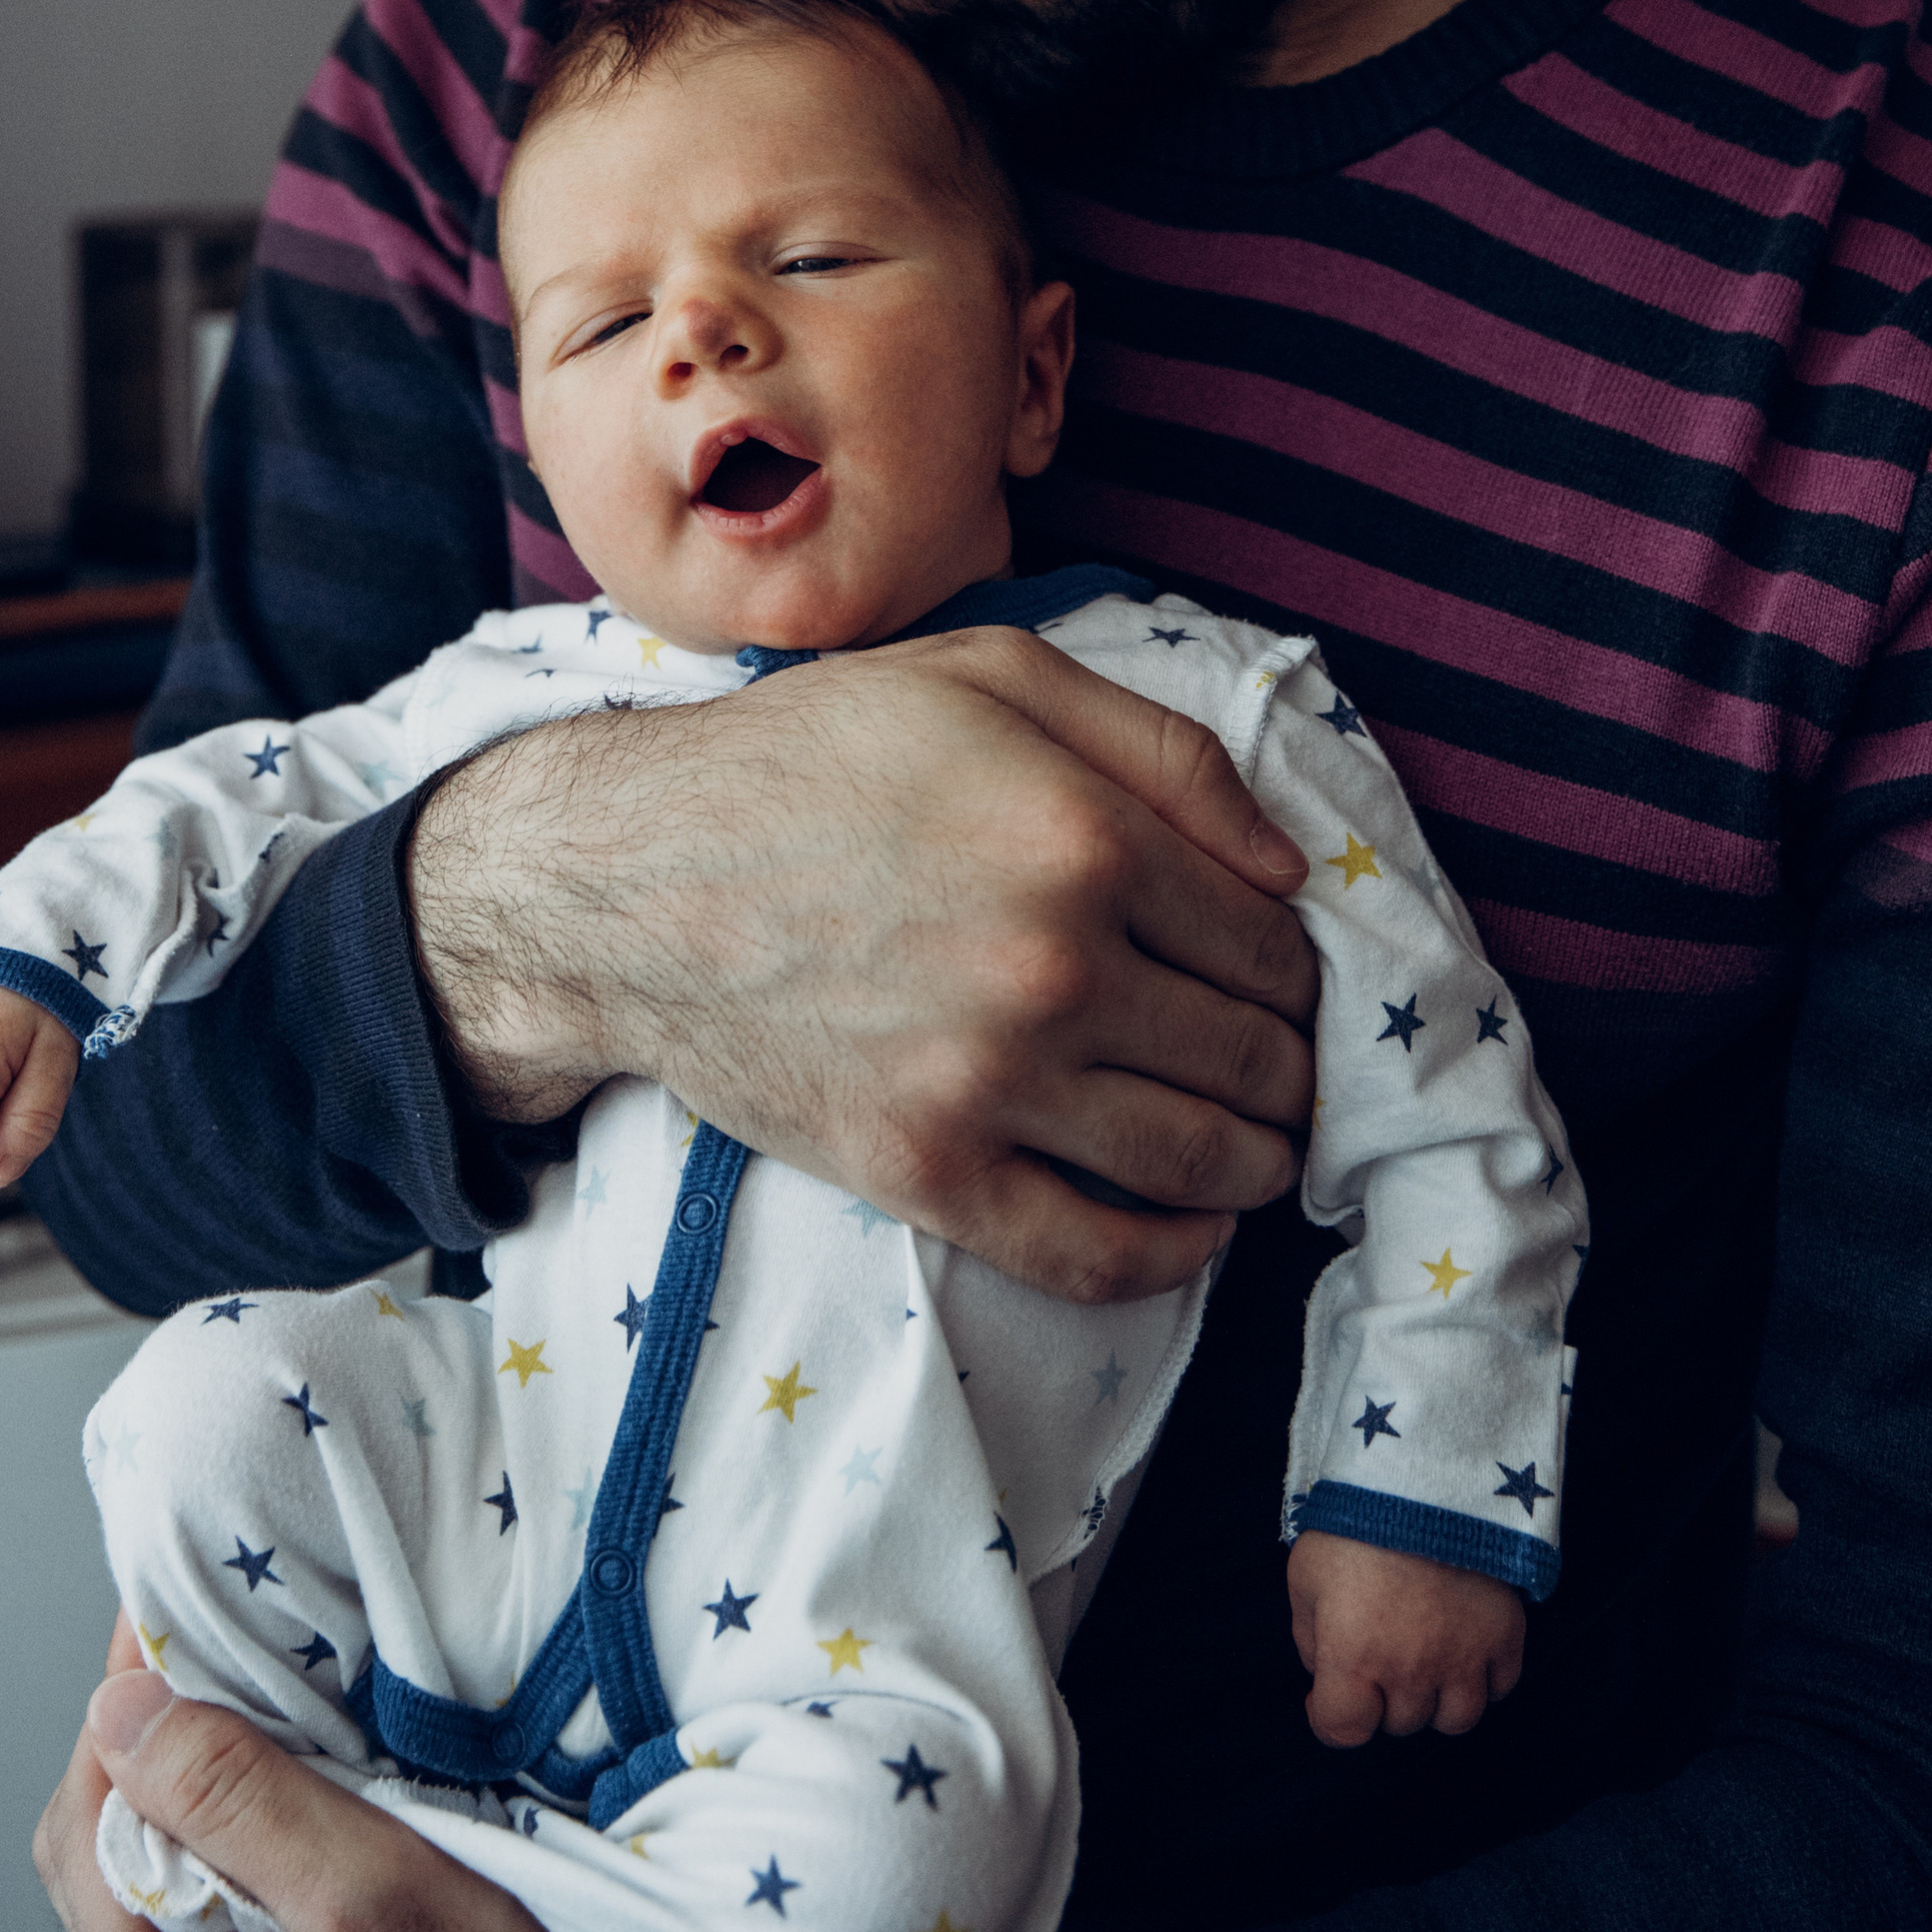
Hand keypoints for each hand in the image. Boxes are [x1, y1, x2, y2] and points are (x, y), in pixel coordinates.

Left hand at [35, 1627, 830, 1931]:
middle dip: (162, 1747)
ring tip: (283, 1706)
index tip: (173, 1622)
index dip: (124, 1719)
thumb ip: (239, 1799)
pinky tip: (325, 1783)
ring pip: (185, 1872)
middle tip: (228, 1651)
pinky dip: (269, 1825)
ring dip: (222, 1781)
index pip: (84, 1839)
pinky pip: (245, 1900)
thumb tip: (125, 1711)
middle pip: (117, 1855)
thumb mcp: (376, 1894)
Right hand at [408, 625, 1319, 1302]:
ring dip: (1255, 1162)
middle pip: (1253, 1058)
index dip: (1297, 970)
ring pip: (1198, 1159)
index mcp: (1086, 839)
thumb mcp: (993, 674)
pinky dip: (1171, 1257)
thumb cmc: (813, 756)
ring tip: (1256, 1146)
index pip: (1270, 945)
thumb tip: (1291, 867)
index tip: (1282, 981)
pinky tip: (1193, 1230)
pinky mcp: (925, 1171)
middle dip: (1289, 1068)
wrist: (633, 879)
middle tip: (1279, 1067)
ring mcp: (990, 1082)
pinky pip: (1093, 1253)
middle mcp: (1056, 969)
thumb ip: (1163, 747)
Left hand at [1287, 1532, 1525, 1745]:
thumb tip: (1326, 1668)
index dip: (1330, 1717)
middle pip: (1400, 1723)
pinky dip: (1484, 1677)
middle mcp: (1410, 1669)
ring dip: (1437, 1699)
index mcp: (1352, 1656)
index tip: (1329, 1693)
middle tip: (1381, 1652)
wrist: (1425, 1471)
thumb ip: (1310, 1633)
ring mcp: (1463, 1656)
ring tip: (1426, 1660)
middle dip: (1384, 1697)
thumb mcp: (1306, 1572)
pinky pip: (1501, 1686)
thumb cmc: (1354, 1519)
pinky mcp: (1505, 1635)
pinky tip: (1465, 1646)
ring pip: (1456, 1719)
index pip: (1341, 1730)